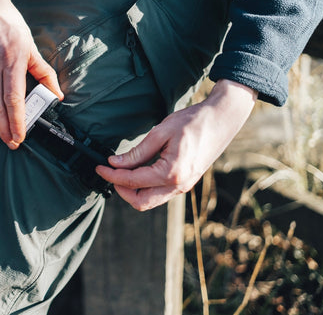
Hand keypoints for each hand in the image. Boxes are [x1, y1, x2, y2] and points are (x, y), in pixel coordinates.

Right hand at [0, 0, 62, 148]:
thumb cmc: (10, 25)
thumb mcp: (31, 45)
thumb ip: (44, 72)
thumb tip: (57, 95)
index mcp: (12, 59)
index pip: (14, 98)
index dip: (17, 120)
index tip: (21, 136)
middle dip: (5, 128)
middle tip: (12, 143)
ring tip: (4, 134)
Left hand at [96, 80, 256, 210]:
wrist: (223, 119)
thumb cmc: (193, 122)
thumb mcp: (161, 132)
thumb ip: (137, 152)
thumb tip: (115, 163)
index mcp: (172, 173)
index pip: (132, 181)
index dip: (111, 175)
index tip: (99, 167)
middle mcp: (179, 185)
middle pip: (140, 202)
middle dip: (121, 190)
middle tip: (109, 173)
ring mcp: (184, 187)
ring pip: (150, 201)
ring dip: (132, 191)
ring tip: (121, 172)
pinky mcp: (185, 183)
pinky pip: (160, 194)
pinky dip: (145, 187)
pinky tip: (137, 172)